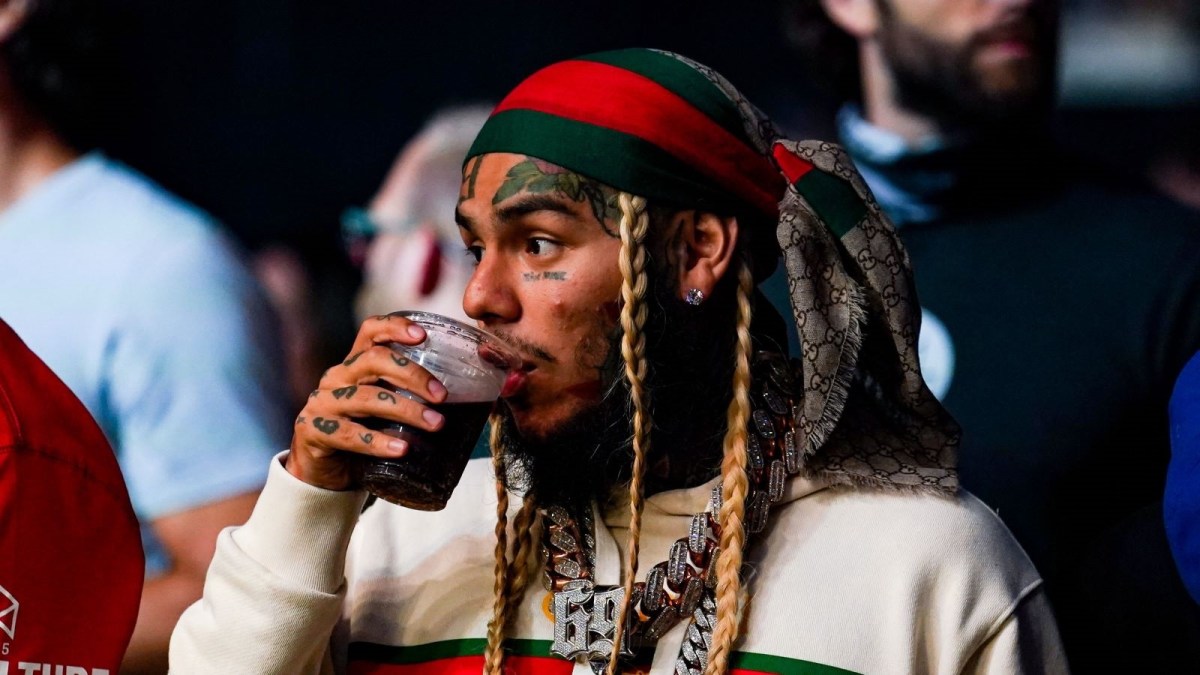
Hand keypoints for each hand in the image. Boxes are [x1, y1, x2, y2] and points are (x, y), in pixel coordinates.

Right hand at [286, 314, 447, 490]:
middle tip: (442, 396)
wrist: (325, 473)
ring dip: (406, 410)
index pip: (370, 331)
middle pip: (373, 360)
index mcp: (355, 365)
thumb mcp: (385, 409)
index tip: (422, 335)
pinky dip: (379, 442)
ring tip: (435, 424)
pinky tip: (402, 448)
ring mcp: (323, 403)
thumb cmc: (365, 434)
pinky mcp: (314, 432)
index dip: (394, 327)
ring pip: (367, 398)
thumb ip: (409, 397)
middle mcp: (336, 377)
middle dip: (412, 375)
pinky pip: (350, 435)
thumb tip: (468, 400)